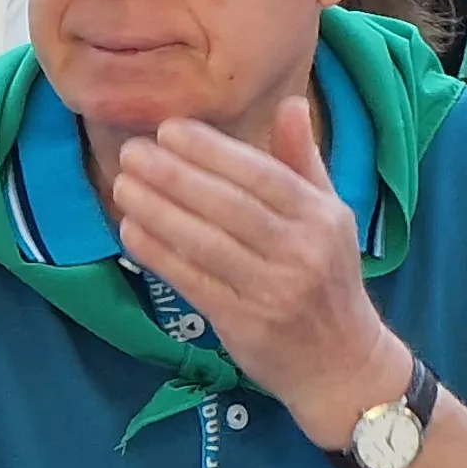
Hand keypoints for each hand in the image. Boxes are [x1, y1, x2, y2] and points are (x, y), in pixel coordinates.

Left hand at [109, 98, 408, 444]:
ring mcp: (275, 291)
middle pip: (230, 206)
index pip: (263, 175)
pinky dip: (159, 255)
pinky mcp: (247, 325)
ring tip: (123, 185)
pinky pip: (194, 282)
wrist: (343, 364)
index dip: (213, 151)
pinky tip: (132, 232)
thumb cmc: (329, 280)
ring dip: (158, 211)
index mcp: (324, 217)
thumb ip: (304, 162)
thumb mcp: (331, 217)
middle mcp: (303, 252)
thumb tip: (289, 103)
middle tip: (133, 152)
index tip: (170, 129)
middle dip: (175, 175)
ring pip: (206, 243)